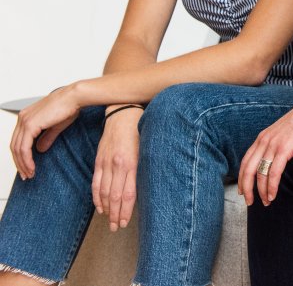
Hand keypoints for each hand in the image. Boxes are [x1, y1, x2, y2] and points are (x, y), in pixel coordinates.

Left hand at [9, 86, 82, 177]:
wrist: (74, 97)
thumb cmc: (69, 106)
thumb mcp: (55, 126)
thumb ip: (46, 137)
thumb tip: (39, 149)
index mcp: (26, 117)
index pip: (18, 141)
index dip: (21, 156)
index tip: (26, 167)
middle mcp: (22, 118)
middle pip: (15, 146)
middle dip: (20, 163)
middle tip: (27, 175)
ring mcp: (24, 121)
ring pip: (17, 149)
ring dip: (23, 164)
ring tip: (30, 173)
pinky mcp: (30, 125)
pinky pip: (24, 147)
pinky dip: (26, 159)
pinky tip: (32, 167)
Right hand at [92, 108, 141, 229]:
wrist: (124, 113)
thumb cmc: (141, 131)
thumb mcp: (147, 149)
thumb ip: (144, 169)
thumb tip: (146, 189)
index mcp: (132, 163)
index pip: (128, 194)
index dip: (126, 210)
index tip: (126, 222)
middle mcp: (118, 165)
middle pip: (115, 197)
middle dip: (116, 214)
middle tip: (117, 227)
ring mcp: (106, 163)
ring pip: (104, 192)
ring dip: (106, 209)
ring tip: (109, 221)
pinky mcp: (99, 160)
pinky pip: (96, 183)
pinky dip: (97, 197)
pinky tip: (100, 207)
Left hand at [238, 92, 292, 205]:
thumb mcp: (287, 132)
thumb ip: (278, 142)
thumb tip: (277, 155)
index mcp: (263, 137)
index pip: (246, 161)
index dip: (242, 178)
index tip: (243, 190)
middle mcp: (264, 140)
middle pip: (248, 170)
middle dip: (247, 188)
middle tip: (249, 202)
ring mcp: (273, 144)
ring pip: (259, 174)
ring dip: (260, 191)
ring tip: (265, 202)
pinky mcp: (284, 149)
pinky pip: (273, 173)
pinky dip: (271, 187)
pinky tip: (272, 195)